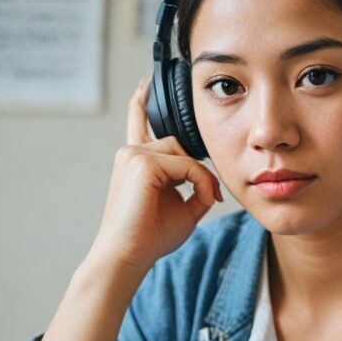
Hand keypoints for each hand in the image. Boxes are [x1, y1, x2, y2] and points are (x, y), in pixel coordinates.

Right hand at [88, 76, 222, 273]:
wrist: (129, 256)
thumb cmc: (151, 237)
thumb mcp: (183, 209)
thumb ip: (197, 187)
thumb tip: (213, 181)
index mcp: (134, 161)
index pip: (137, 122)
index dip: (139, 102)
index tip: (143, 84)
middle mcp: (130, 153)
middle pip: (178, 144)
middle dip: (197, 171)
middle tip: (208, 197)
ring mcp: (133, 154)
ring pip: (184, 154)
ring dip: (200, 178)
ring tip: (203, 201)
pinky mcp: (142, 162)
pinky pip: (187, 165)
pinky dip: (200, 183)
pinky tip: (201, 199)